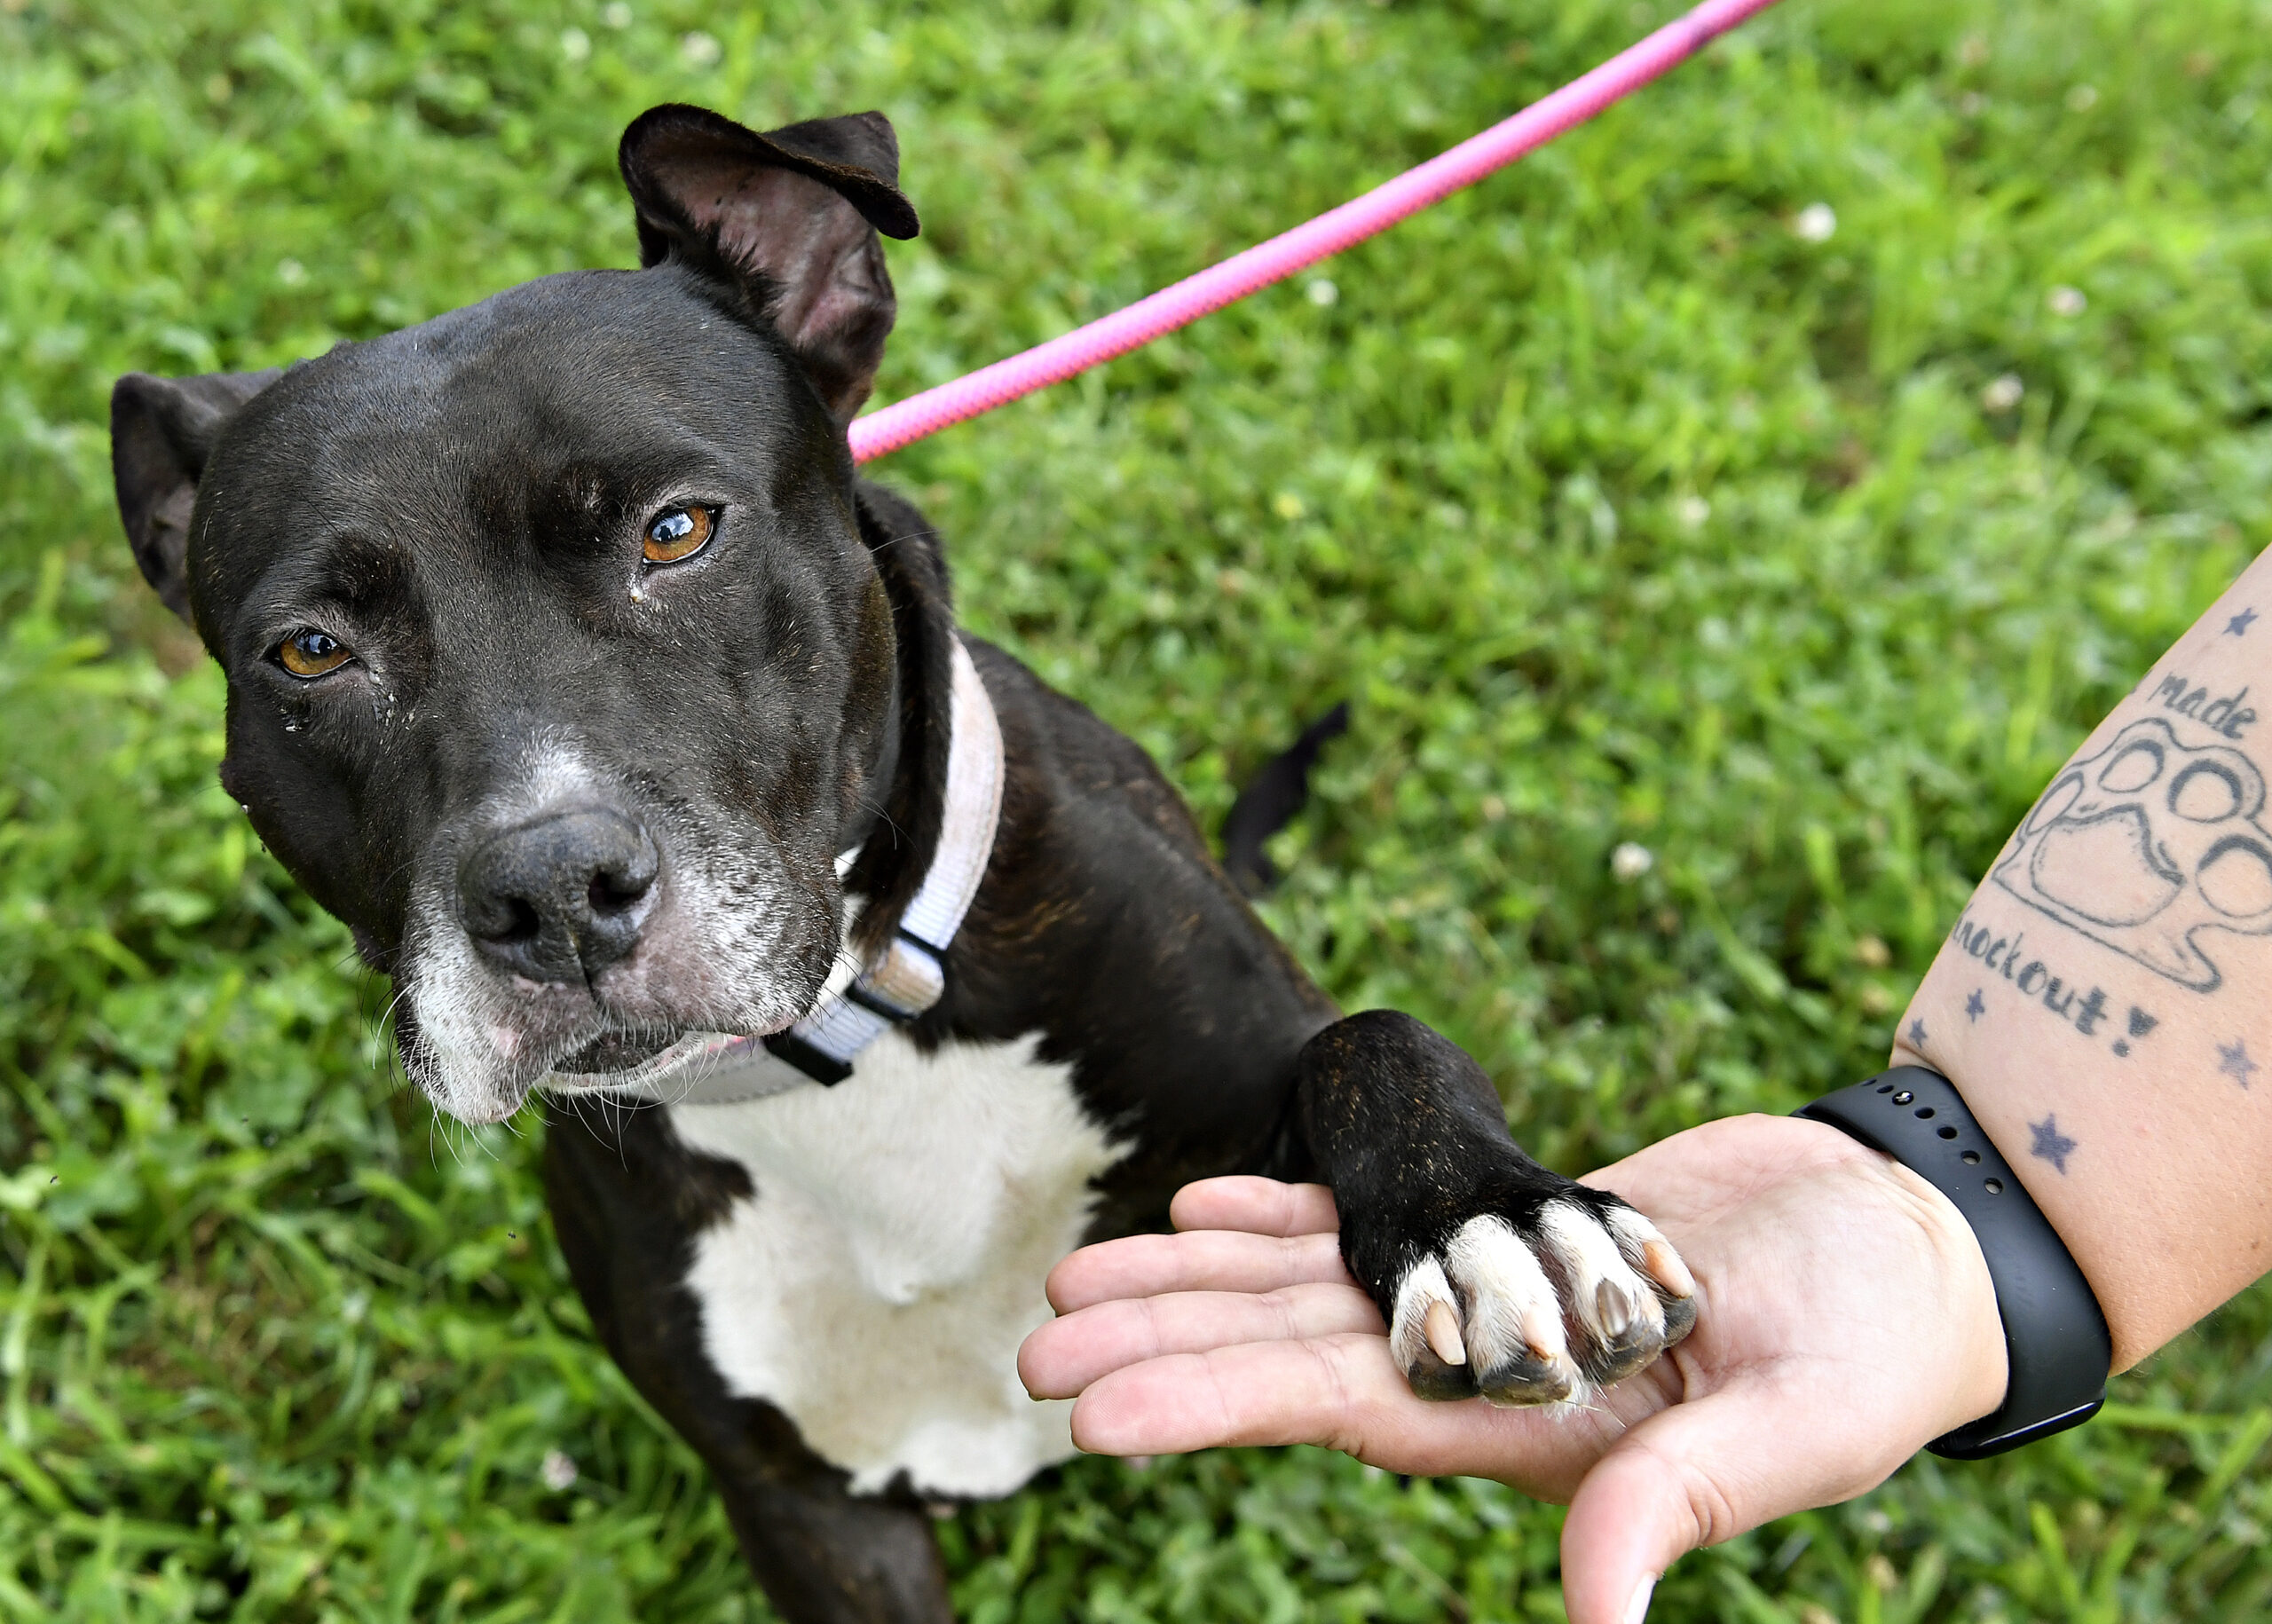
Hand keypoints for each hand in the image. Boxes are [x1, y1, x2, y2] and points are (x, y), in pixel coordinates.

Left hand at [1019, 1115, 2008, 1623]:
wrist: (1904, 1250)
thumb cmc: (1874, 1349)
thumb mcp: (1795, 1432)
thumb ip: (1683, 1503)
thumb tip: (1597, 1615)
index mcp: (1531, 1428)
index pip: (1339, 1413)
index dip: (1214, 1405)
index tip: (1096, 1408)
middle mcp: (1483, 1369)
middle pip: (1288, 1351)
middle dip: (1164, 1341)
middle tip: (1034, 1340)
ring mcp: (1488, 1298)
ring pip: (1309, 1283)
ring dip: (1193, 1274)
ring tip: (1077, 1273)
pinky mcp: (1511, 1226)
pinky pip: (1375, 1222)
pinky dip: (1288, 1210)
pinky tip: (1203, 1198)